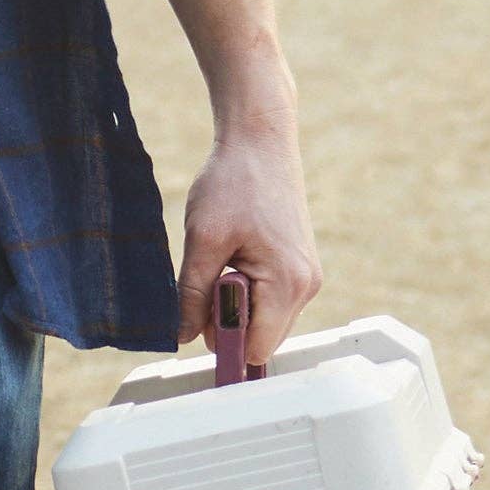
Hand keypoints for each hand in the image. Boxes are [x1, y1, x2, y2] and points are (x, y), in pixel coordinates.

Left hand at [175, 111, 321, 366]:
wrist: (258, 139)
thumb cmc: (233, 183)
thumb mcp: (202, 241)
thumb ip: (192, 294)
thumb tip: (183, 337)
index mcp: (287, 285)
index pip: (256, 349)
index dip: (223, 344)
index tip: (196, 324)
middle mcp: (306, 286)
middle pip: (261, 336)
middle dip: (227, 320)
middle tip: (207, 275)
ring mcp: (305, 276)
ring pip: (263, 317)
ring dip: (233, 300)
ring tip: (221, 257)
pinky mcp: (297, 264)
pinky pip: (267, 296)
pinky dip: (243, 286)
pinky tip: (232, 252)